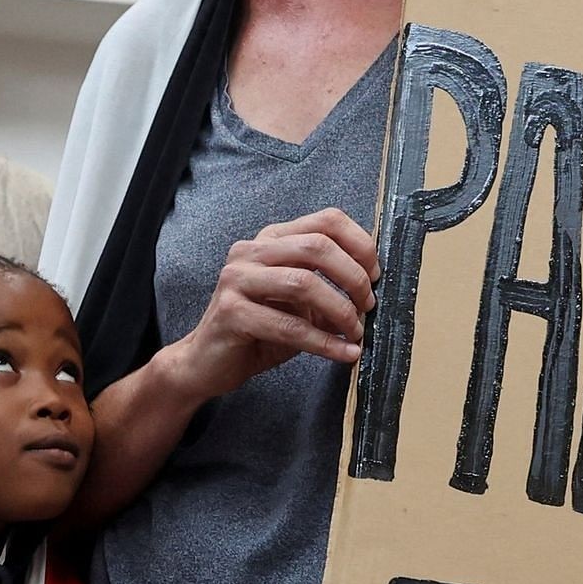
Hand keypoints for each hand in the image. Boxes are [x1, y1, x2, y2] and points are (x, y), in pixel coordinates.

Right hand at [159, 210, 378, 394]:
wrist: (207, 363)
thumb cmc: (258, 331)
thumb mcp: (298, 304)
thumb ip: (326, 288)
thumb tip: (370, 291)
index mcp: (271, 240)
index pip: (326, 220)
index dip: (360, 244)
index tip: (375, 274)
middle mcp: (251, 251)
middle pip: (318, 246)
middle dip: (354, 278)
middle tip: (368, 306)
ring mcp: (237, 279)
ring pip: (304, 283)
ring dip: (340, 311)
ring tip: (355, 332)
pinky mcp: (232, 313)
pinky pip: (290, 326)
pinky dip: (324, 343)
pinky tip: (344, 354)